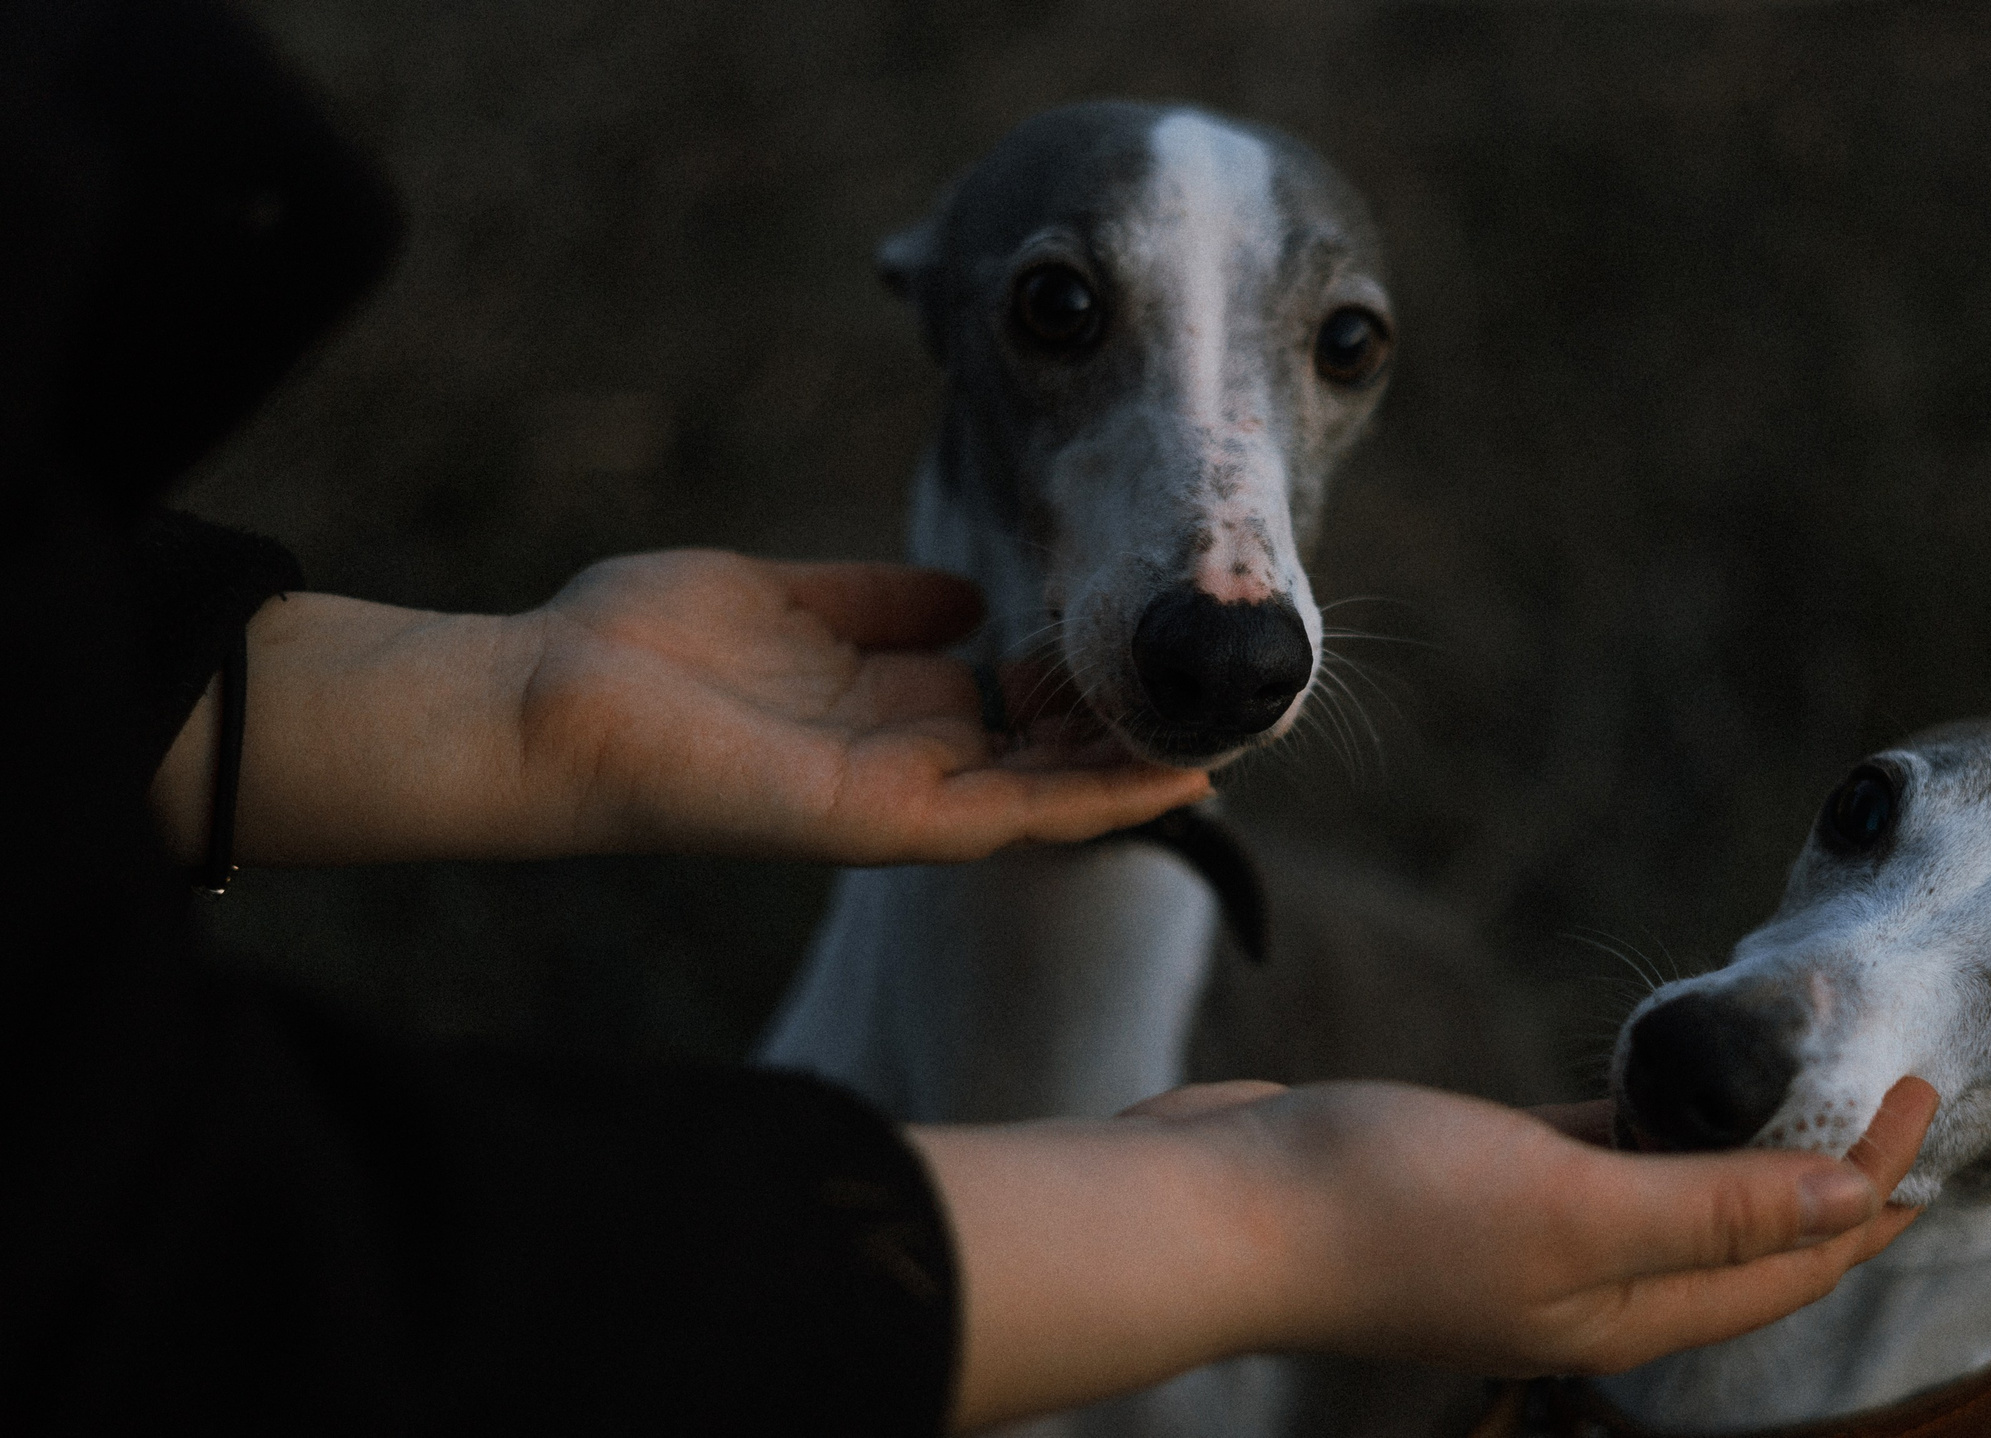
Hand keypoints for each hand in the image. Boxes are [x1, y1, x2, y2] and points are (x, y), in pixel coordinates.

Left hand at [153, 550, 1209, 865]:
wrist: (545, 699)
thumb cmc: (638, 650)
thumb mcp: (780, 600)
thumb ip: (872, 604)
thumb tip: (966, 597)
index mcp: (880, 717)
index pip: (1013, 713)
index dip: (1085, 687)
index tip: (1149, 648)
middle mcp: (901, 766)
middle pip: (1046, 754)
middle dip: (1129, 729)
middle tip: (1215, 696)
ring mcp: (896, 800)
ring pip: (1049, 791)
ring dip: (1134, 768)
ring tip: (1225, 734)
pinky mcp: (880, 819)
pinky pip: (1011, 814)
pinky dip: (1094, 799)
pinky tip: (1167, 773)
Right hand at [913, 1076, 1936, 1429]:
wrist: (1215, 1206)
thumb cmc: (1386, 1208)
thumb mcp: (1574, 1205)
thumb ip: (1715, 1208)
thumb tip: (1857, 1201)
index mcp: (1626, 1311)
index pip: (1790, 1259)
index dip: (1868, 1186)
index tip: (1926, 1092)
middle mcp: (1588, 1287)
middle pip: (1745, 1236)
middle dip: (1828, 1175)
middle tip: (1893, 1085)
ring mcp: (1526, 1236)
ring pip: (1671, 1195)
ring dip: (1743, 1148)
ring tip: (1803, 1082)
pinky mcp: (1470, 1181)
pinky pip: (1591, 1157)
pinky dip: (1645, 1125)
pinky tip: (1660, 1081)